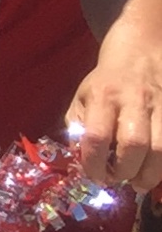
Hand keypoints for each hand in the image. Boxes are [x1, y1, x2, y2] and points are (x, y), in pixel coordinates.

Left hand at [69, 41, 161, 191]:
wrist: (141, 50)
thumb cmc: (106, 81)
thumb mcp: (82, 97)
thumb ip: (78, 128)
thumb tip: (82, 160)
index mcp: (103, 96)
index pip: (96, 136)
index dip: (94, 163)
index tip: (95, 176)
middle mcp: (134, 99)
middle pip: (134, 144)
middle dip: (125, 171)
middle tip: (118, 179)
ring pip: (161, 148)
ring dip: (150, 174)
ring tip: (139, 182)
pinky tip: (154, 167)